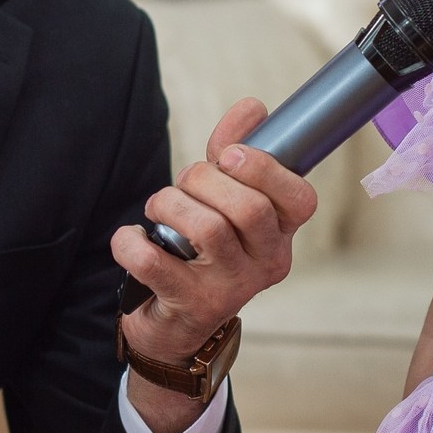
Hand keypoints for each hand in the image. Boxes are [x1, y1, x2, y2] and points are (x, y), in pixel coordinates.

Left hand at [111, 97, 317, 359]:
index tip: (230, 155)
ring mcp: (231, 289)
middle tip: (183, 187)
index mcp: (281, 235)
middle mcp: (266, 264)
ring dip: (169, 203)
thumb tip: (253, 108)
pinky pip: (155, 262)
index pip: (300, 199)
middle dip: (203, 179)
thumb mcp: (223, 199)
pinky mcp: (191, 306)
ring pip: (207, 228)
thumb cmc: (202, 252)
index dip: (265, 168)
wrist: (176, 324)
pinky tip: (132, 239)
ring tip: (157, 209)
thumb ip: (236, 151)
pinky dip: (132, 242)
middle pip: (249, 207)